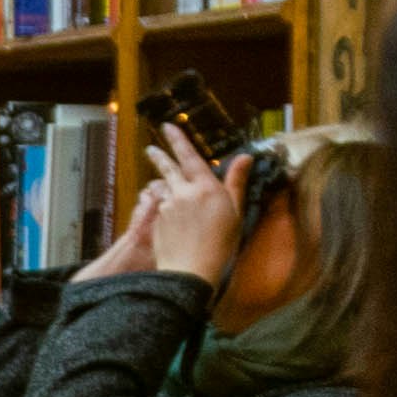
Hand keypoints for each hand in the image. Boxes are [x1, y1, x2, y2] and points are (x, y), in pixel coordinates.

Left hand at [123, 126, 248, 288]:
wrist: (189, 270)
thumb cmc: (221, 244)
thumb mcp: (235, 211)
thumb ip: (236, 182)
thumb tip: (245, 156)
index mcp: (205, 187)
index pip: (190, 157)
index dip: (178, 140)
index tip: (168, 126)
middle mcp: (182, 192)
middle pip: (168, 168)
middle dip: (159, 156)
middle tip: (151, 148)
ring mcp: (166, 206)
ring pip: (163, 187)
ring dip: (162, 182)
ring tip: (162, 181)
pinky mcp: (156, 220)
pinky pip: (160, 205)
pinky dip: (164, 203)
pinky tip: (169, 212)